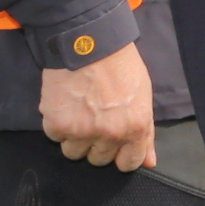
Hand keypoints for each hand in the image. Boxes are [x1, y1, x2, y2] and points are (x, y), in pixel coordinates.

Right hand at [39, 41, 156, 169]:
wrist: (88, 42)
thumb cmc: (120, 65)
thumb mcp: (143, 96)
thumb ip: (146, 133)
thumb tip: (149, 162)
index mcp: (135, 128)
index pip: (128, 164)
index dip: (121, 155)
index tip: (115, 145)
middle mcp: (110, 134)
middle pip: (98, 160)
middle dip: (96, 144)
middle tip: (95, 119)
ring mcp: (82, 131)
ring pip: (74, 153)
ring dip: (74, 137)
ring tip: (78, 111)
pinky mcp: (57, 124)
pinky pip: (55, 137)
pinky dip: (57, 124)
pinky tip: (65, 104)